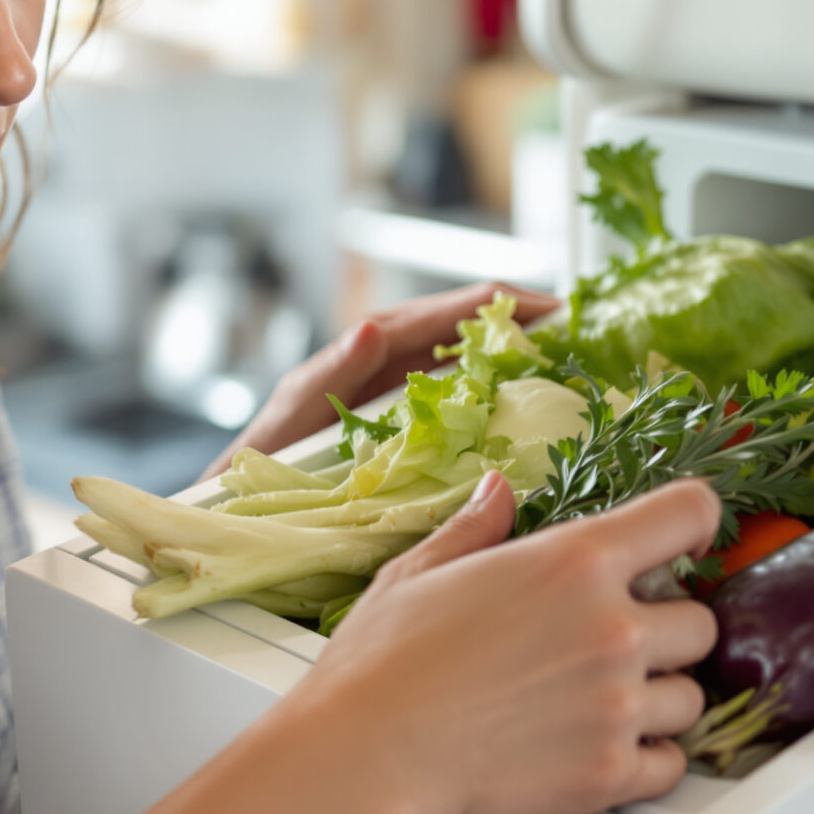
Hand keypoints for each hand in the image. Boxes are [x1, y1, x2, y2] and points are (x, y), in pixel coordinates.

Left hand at [201, 280, 563, 482]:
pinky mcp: (400, 432)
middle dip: (513, 324)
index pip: (436, 317)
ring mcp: (393, 399)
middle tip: (572, 327)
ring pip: (461, 366)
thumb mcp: (290, 416)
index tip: (543, 304)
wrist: (241, 508)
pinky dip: (490, 397)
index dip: (490, 306)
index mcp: (361, 356)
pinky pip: (453, 405)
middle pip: (458, 334)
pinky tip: (523, 408)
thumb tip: (367, 330)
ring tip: (563, 356)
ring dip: (509, 357)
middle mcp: (381, 368)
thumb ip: (327, 374)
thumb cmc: (257, 462)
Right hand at [288, 474, 721, 813]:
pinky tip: (596, 747)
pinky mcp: (610, 774)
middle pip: (700, 622)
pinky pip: (672, 765)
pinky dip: (646, 760)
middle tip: (610, 644)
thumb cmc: (379, 667)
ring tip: (595, 702)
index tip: (682, 543)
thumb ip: (476, 527)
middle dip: (664, 631)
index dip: (694, 523)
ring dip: (656, 699)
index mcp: (574, 562)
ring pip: (690, 698)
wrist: (363, 757)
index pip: (690, 513)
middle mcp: (613, 629)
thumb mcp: (418, 573)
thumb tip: (498, 492)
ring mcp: (619, 706)